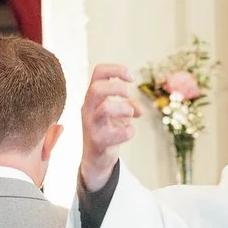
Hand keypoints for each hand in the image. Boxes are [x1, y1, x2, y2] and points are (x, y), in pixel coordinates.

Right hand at [79, 63, 142, 190]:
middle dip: (118, 88)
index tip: (131, 77)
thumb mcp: (117, 113)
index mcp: (92, 97)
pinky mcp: (99, 141)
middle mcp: (88, 109)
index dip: (116, 69)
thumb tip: (139, 110)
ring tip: (130, 114)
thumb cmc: (107, 129)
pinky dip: (130, 131)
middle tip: (129, 94)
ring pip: (106, 109)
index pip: (98, 72)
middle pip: (96, 88)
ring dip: (124, 108)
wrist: (96, 158)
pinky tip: (128, 132)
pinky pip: (119, 134)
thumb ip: (129, 105)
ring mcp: (92, 125)